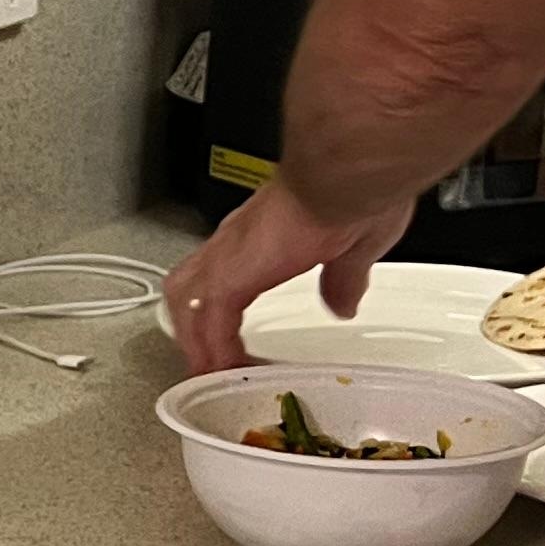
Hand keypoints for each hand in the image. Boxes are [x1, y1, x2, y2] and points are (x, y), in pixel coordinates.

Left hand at [163, 183, 412, 371]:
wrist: (350, 170)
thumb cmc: (356, 188)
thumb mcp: (354, 245)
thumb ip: (343, 277)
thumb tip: (343, 303)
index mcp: (262, 234)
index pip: (221, 274)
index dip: (218, 308)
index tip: (229, 339)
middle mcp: (237, 240)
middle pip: (188, 286)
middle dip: (192, 327)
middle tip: (208, 363)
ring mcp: (230, 254)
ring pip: (188, 303)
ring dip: (197, 342)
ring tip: (211, 375)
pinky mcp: (233, 272)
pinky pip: (210, 320)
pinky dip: (213, 350)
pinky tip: (224, 370)